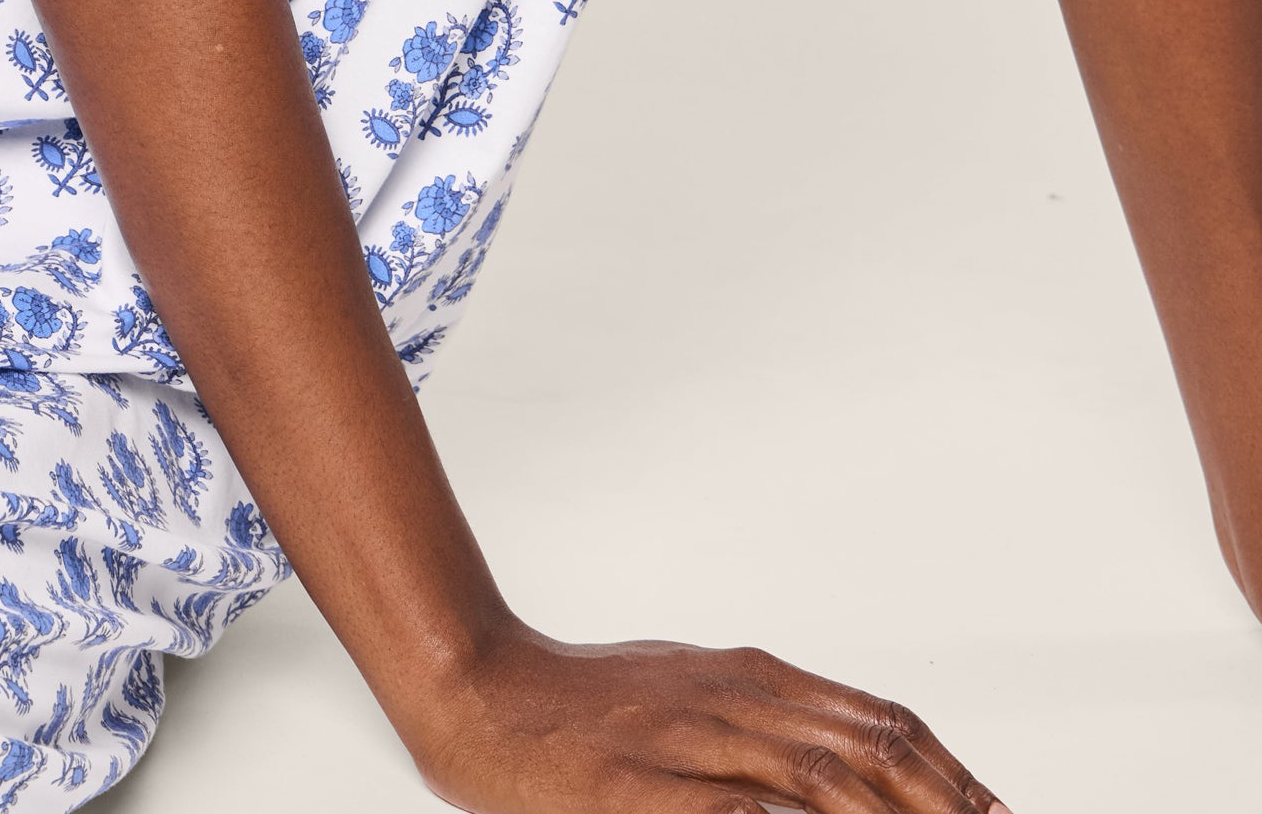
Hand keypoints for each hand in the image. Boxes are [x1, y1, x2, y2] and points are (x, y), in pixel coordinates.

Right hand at [408, 623, 1009, 812]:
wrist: (480, 690)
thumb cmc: (582, 705)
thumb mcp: (686, 691)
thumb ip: (760, 721)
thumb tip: (841, 760)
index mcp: (745, 677)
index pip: (875, 722)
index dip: (947, 770)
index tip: (996, 812)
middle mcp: (729, 701)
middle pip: (863, 752)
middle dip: (942, 805)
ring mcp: (686, 744)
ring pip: (816, 781)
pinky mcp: (640, 789)